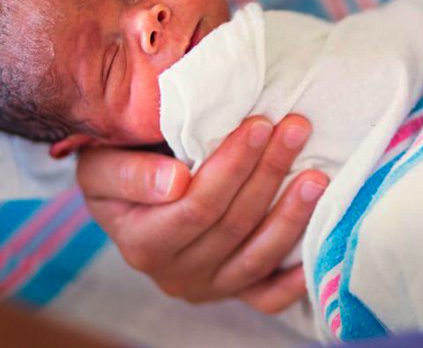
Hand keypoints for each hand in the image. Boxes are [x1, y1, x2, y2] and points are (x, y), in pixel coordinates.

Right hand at [77, 115, 328, 312]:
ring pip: (257, 255)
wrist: (126, 198)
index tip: (259, 125)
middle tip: (295, 129)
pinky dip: (296, 278)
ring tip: (316, 175)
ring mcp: (208, 287)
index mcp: (142, 243)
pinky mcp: (234, 293)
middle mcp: (175, 274)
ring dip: (292, 214)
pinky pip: (269, 297)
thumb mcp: (102, 165)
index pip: (196, 206)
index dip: (232, 167)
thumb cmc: (120, 168)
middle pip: (234, 224)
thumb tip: (175, 183)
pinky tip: (319, 247)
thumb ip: (130, 174)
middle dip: (269, 173)